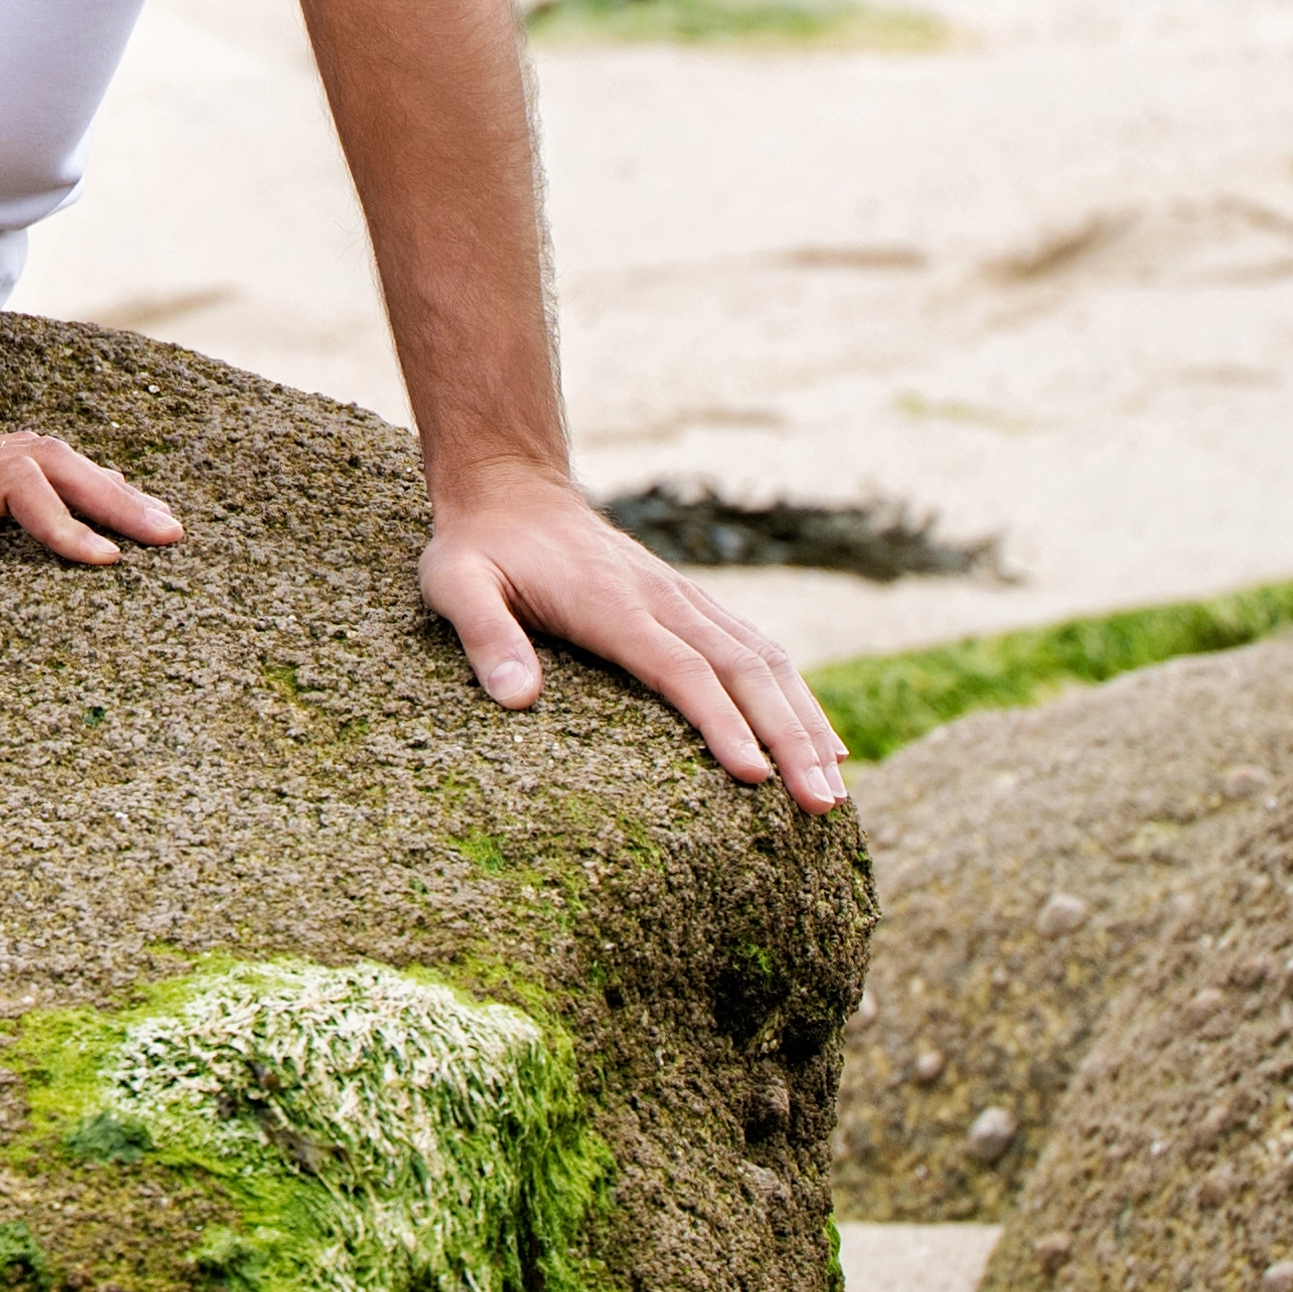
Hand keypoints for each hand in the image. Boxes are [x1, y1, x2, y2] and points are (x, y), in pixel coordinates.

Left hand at [0, 412, 190, 580]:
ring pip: (50, 459)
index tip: (101, 561)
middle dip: (115, 497)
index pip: (17, 490)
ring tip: (158, 523)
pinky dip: (79, 482)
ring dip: (106, 486)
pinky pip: (34, 467)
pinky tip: (102, 505)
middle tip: (172, 535)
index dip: (62, 523)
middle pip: (52, 464)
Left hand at [417, 473, 849, 807]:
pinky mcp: (689, 606)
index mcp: (613, 604)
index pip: (682, 669)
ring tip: (837, 788)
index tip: (755, 776)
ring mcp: (683, 600)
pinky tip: (819, 740)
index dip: (721, 722)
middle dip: (791, 738)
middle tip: (825, 803)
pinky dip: (794, 695)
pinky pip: (757, 650)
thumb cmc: (479, 548)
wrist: (511, 487)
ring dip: (806, 722)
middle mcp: (663, 600)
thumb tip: (516, 699)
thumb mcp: (455, 584)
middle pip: (745, 671)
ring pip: (765, 660)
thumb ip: (485, 635)